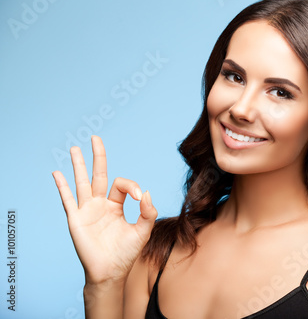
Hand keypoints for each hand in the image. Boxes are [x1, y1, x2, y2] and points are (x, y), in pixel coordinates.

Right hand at [52, 136, 156, 284]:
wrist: (111, 272)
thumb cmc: (126, 253)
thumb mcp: (143, 231)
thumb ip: (148, 212)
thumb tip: (147, 192)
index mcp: (116, 205)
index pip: (122, 185)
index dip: (132, 186)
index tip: (141, 198)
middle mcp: (100, 204)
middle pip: (98, 175)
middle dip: (98, 157)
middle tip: (95, 138)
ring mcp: (87, 211)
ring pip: (82, 183)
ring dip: (78, 166)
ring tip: (74, 148)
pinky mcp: (76, 219)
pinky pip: (68, 200)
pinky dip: (62, 186)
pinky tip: (57, 173)